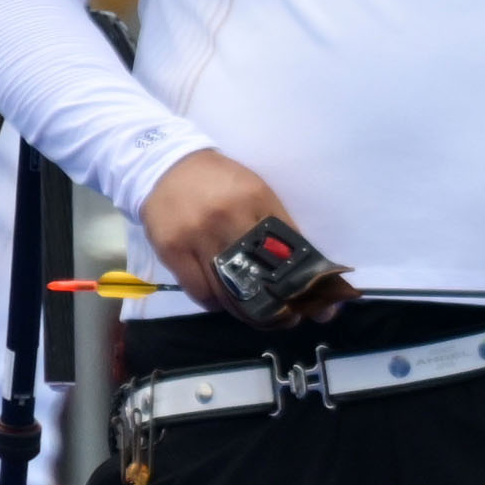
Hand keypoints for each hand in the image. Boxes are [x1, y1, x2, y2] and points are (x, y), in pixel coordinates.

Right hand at [137, 151, 334, 320]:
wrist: (167, 167)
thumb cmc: (221, 182)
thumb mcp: (256, 192)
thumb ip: (276, 224)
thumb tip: (303, 264)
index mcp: (256, 200)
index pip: (289, 247)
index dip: (305, 279)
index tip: (317, 300)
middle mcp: (228, 218)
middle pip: (258, 274)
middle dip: (278, 303)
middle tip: (289, 318)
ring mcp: (197, 236)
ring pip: (227, 290)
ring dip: (246, 310)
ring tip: (259, 316)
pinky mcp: (173, 251)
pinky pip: (199, 291)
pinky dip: (215, 302)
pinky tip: (224, 301)